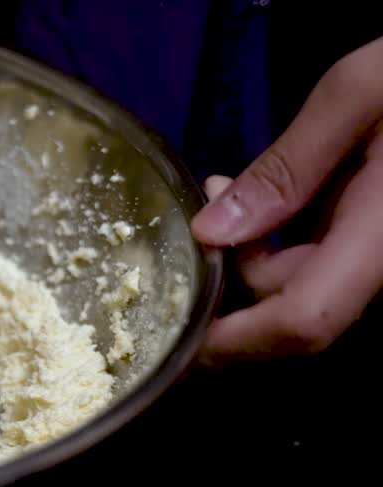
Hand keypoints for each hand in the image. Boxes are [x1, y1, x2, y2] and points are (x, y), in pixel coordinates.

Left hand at [190, 36, 382, 365]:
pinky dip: (285, 243)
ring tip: (228, 187)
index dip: (233, 341)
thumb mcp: (358, 95)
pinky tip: (268, 196)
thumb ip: (286, 168)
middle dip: (231, 276)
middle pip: (295, 308)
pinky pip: (328, 263)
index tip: (177, 329)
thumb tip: (211, 233)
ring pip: (307, 287)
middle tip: (206, 206)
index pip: (303, 320)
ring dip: (253, 257)